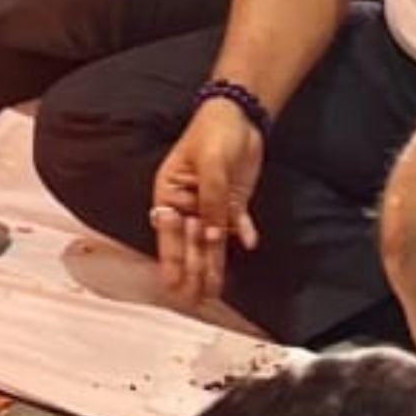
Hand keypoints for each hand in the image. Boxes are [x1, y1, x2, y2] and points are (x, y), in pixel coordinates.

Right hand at [150, 98, 263, 306]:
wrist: (240, 116)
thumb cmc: (213, 133)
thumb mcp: (210, 165)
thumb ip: (211, 202)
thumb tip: (211, 236)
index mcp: (169, 194)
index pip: (169, 233)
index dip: (171, 260)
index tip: (172, 285)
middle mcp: (188, 205)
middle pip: (190, 243)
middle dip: (193, 271)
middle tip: (194, 299)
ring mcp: (211, 206)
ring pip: (212, 241)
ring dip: (214, 264)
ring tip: (214, 291)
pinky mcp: (232, 203)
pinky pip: (235, 225)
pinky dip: (241, 234)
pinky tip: (246, 245)